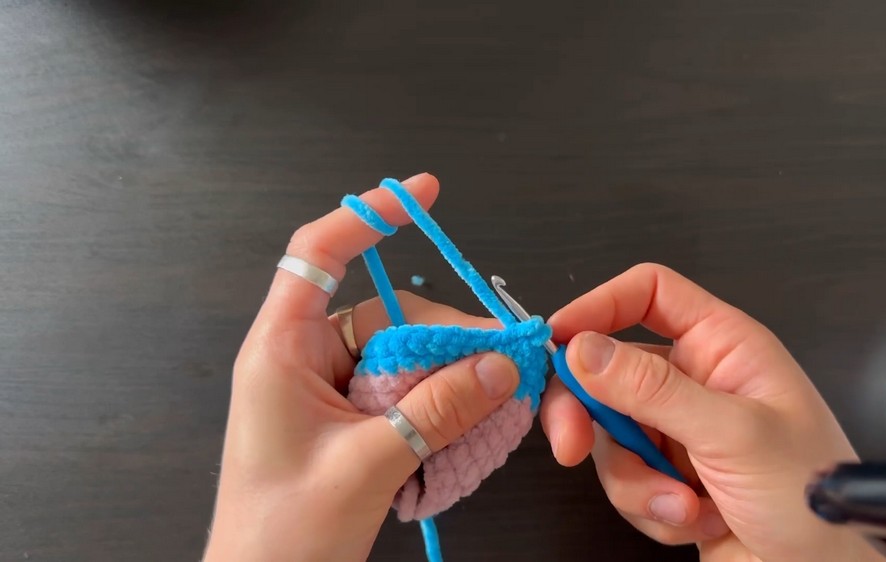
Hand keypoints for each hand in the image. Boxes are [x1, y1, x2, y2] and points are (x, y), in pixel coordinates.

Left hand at [204, 174, 517, 561]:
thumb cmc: (281, 534)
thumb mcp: (368, 464)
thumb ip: (438, 410)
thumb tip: (500, 365)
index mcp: (281, 350)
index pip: (318, 253)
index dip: (369, 214)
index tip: (424, 194)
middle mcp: (301, 359)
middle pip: (384, 314)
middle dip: (445, 334)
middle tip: (503, 359)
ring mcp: (324, 390)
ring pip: (400, 356)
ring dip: (445, 375)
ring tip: (489, 402)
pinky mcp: (344, 419)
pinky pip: (399, 390)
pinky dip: (435, 402)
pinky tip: (463, 423)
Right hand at [540, 264, 884, 561]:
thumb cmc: (813, 496)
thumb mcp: (733, 434)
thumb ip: (653, 390)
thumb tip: (582, 349)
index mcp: (723, 346)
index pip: (649, 295)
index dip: (598, 306)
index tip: (556, 341)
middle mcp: (697, 383)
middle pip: (608, 371)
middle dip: (588, 414)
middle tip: (571, 444)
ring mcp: (680, 434)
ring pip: (611, 437)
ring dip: (637, 481)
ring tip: (685, 505)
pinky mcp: (669, 481)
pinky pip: (626, 483)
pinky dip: (653, 511)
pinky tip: (700, 523)